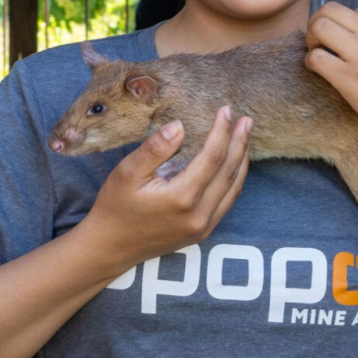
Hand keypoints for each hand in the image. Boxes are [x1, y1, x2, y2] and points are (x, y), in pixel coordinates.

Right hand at [78, 106, 250, 272]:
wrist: (110, 246)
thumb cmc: (116, 206)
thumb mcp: (127, 172)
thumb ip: (155, 149)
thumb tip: (180, 126)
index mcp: (181, 198)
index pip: (212, 157)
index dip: (221, 131)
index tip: (225, 110)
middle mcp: (198, 215)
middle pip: (229, 172)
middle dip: (239, 143)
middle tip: (247, 120)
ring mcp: (203, 227)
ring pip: (233, 189)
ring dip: (241, 161)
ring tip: (244, 137)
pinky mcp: (202, 232)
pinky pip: (227, 202)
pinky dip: (234, 180)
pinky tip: (234, 165)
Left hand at [304, 2, 357, 152]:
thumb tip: (350, 27)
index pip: (350, 11)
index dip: (340, 28)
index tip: (342, 45)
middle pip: (328, 10)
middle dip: (316, 24)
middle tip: (318, 43)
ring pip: (319, 27)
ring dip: (311, 40)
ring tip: (318, 55)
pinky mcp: (349, 77)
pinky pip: (316, 57)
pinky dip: (310, 63)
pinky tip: (318, 72)